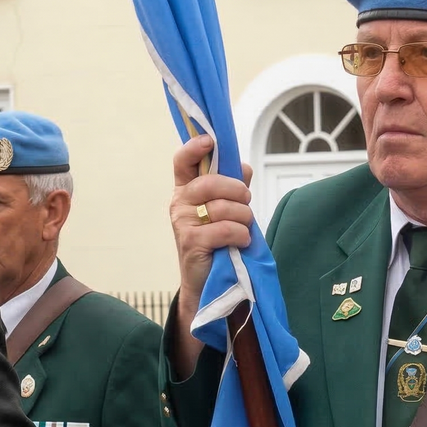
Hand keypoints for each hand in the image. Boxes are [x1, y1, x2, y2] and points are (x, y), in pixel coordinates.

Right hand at [169, 135, 254, 374]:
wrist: (207, 285)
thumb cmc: (219, 244)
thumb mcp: (226, 211)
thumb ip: (233, 187)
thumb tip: (243, 167)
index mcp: (186, 191)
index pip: (183, 161)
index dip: (195, 147)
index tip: (210, 142)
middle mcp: (180, 204)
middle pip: (211, 181)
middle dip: (238, 191)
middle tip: (246, 203)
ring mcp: (183, 223)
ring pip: (224, 206)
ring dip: (244, 218)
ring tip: (243, 230)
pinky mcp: (192, 243)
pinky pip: (225, 229)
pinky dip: (240, 236)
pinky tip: (240, 243)